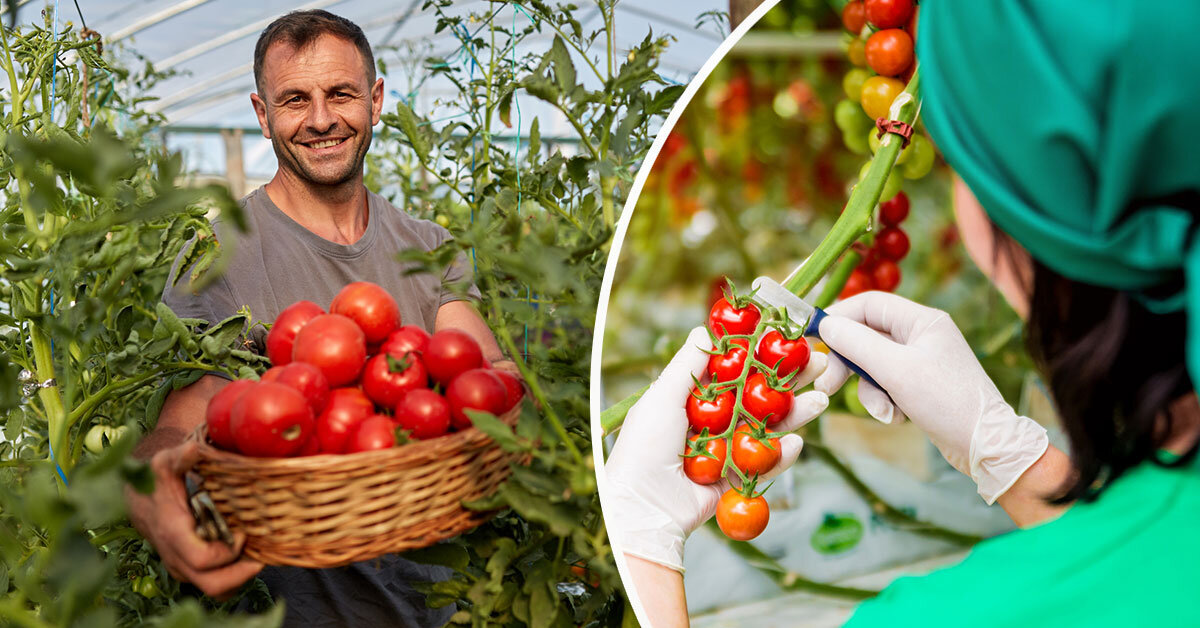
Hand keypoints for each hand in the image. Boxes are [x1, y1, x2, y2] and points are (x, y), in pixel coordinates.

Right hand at [126, 440, 262, 597]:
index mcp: (174, 534)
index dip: (228, 553)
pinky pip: (214, 585)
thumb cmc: (156, 480)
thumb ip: (180, 456)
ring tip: (257, 557)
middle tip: (262, 557)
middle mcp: (177, 557)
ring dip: (240, 578)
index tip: (243, 534)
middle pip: (212, 585)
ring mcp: (182, 567)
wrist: (139, 500)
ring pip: (216, 590)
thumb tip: (193, 449)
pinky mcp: (188, 569)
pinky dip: (233, 578)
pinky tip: (245, 557)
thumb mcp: (165, 463)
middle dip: (241, 575)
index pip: (203, 560)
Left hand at [603, 327, 828, 571]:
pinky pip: (764, 464)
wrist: (644, 506)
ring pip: (768, 427)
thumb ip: (688, 365)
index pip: (734, 369)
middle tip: (819, 361)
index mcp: (693, 398)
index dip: (760, 354)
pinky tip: (797, 441)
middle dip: (789, 379)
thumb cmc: (644, 447)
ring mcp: (727, 449)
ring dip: (796, 412)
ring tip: (820, 398)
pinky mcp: (737, 478)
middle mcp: (713, 421)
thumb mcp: (662, 398)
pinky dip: (782, 454)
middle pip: (758, 395)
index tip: (786, 337)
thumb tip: (704, 329)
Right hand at [813, 291, 1048, 502]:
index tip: (813, 337)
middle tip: (828, 385)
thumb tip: (826, 325)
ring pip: (872, 365)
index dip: (838, 318)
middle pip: (866, 336)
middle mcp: (921, 335)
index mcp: (922, 320)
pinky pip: (886, 385)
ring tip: (884, 411)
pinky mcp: (919, 385)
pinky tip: (898, 418)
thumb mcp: (896, 370)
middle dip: (847, 363)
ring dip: (869, 391)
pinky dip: (885, 402)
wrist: (986, 446)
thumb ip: (857, 344)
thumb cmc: (947, 401)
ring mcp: (920, 361)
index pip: (869, 304)